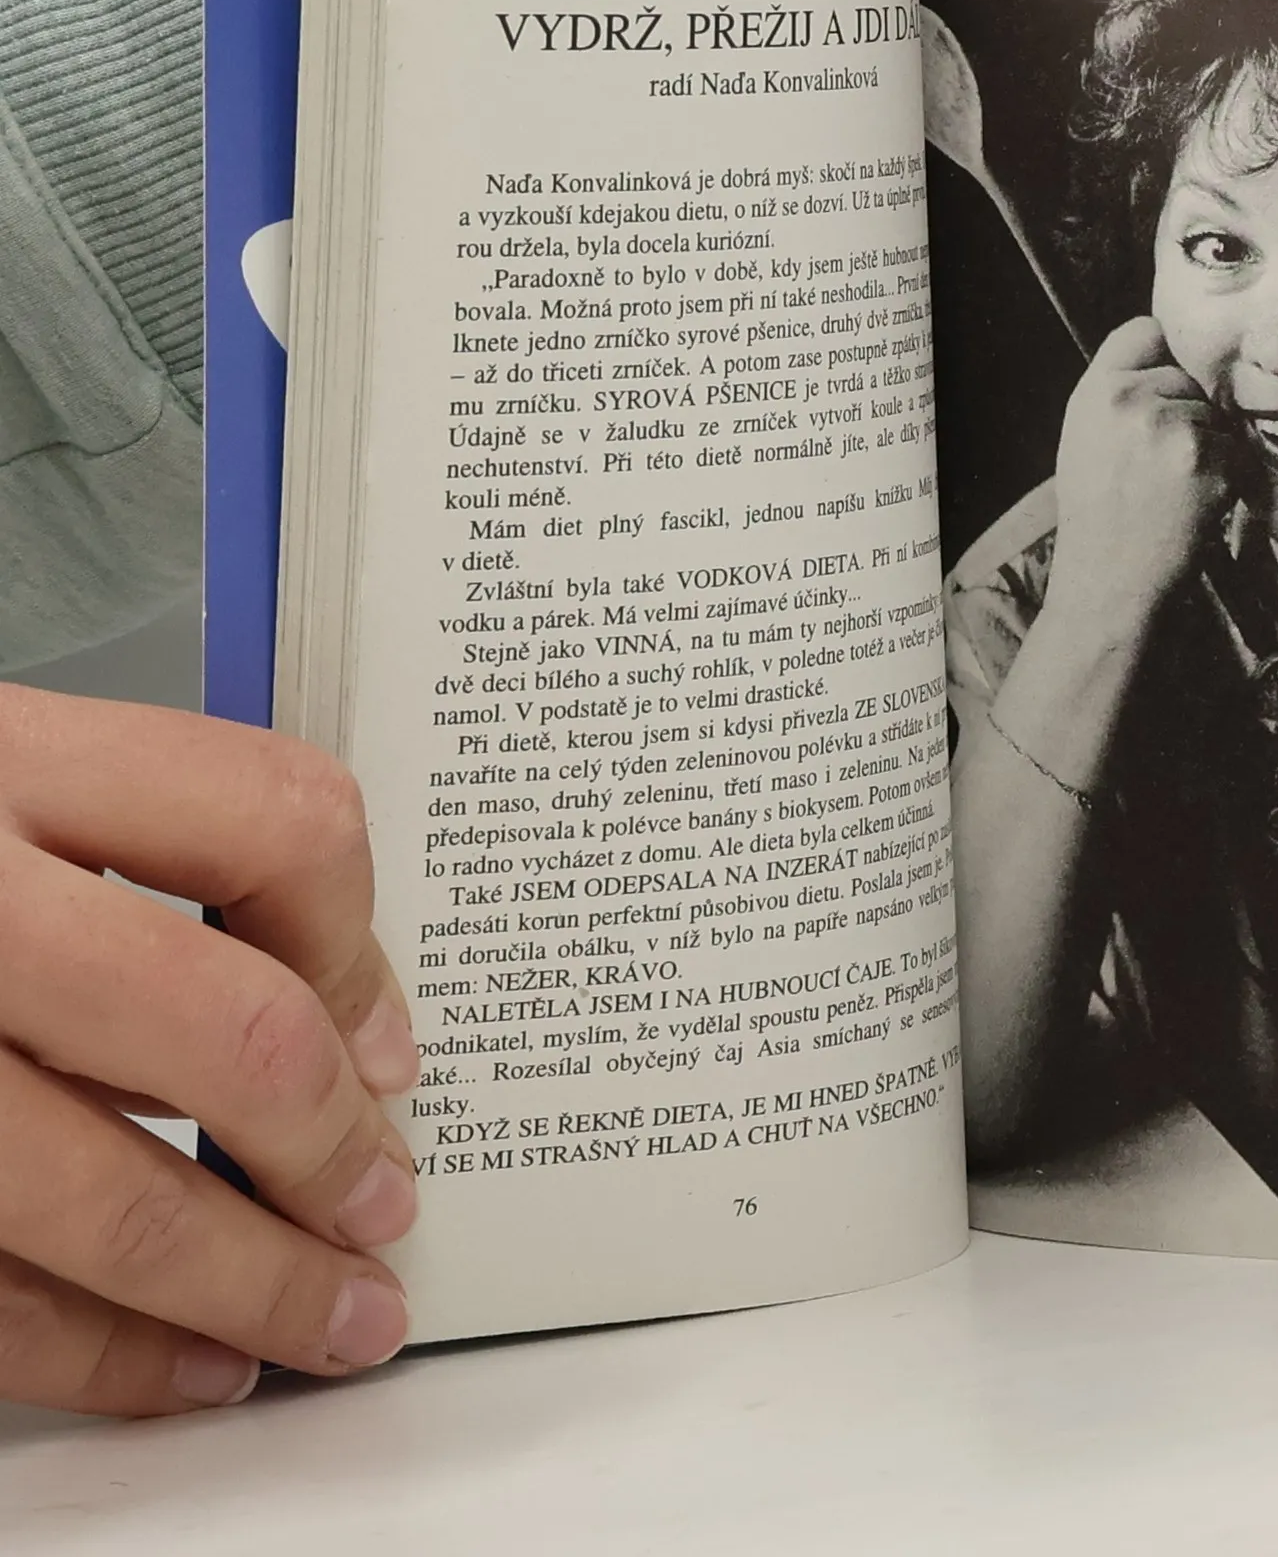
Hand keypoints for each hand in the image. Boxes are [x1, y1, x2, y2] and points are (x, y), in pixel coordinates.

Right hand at [0, 685, 418, 1416]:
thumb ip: (148, 858)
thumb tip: (347, 1026)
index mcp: (1, 766)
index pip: (275, 820)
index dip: (361, 944)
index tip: (387, 1041)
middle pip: (230, 1033)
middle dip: (334, 1149)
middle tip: (386, 1205)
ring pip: (107, 1205)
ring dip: (250, 1285)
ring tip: (330, 1316)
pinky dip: (104, 1356)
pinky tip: (183, 1364)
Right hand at [1047, 315, 1239, 630]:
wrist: (1109, 585)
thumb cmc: (1097, 517)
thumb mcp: (1083, 439)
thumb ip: (1117, 393)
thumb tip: (1166, 359)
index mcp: (1095, 392)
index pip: (1145, 331)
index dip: (1158, 360)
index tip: (1158, 392)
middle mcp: (1131, 401)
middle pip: (1186, 377)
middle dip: (1184, 413)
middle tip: (1157, 467)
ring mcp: (1173, 429)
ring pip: (1214, 415)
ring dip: (1207, 447)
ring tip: (1170, 490)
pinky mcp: (1210, 461)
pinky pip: (1236, 450)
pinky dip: (1225, 478)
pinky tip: (1191, 506)